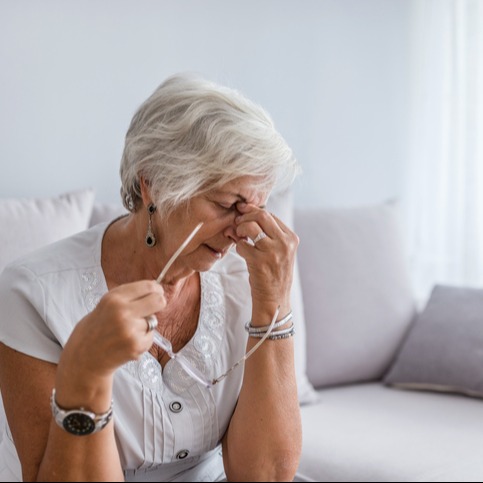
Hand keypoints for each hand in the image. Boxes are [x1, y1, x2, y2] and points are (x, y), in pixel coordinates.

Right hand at [60, 280, 165, 381]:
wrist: (83, 358)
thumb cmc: (96, 329)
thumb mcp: (106, 304)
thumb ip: (128, 297)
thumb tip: (155, 290)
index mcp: (114, 298)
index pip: (148, 286)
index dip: (156, 289)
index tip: (157, 292)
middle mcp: (122, 311)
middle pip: (158, 301)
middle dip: (159, 304)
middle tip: (152, 310)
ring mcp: (130, 329)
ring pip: (153, 321)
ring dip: (145, 326)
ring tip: (126, 333)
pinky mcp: (135, 345)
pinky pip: (150, 337)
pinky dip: (142, 340)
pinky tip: (127, 343)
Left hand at [235, 202, 298, 320]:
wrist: (274, 299)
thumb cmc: (274, 274)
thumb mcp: (281, 251)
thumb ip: (270, 234)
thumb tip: (249, 213)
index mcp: (291, 238)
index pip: (271, 215)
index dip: (254, 211)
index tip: (243, 212)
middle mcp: (284, 243)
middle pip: (262, 216)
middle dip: (246, 216)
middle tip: (237, 222)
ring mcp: (272, 252)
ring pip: (250, 226)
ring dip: (240, 228)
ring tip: (238, 235)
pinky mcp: (259, 262)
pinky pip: (242, 245)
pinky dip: (238, 246)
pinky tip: (242, 252)